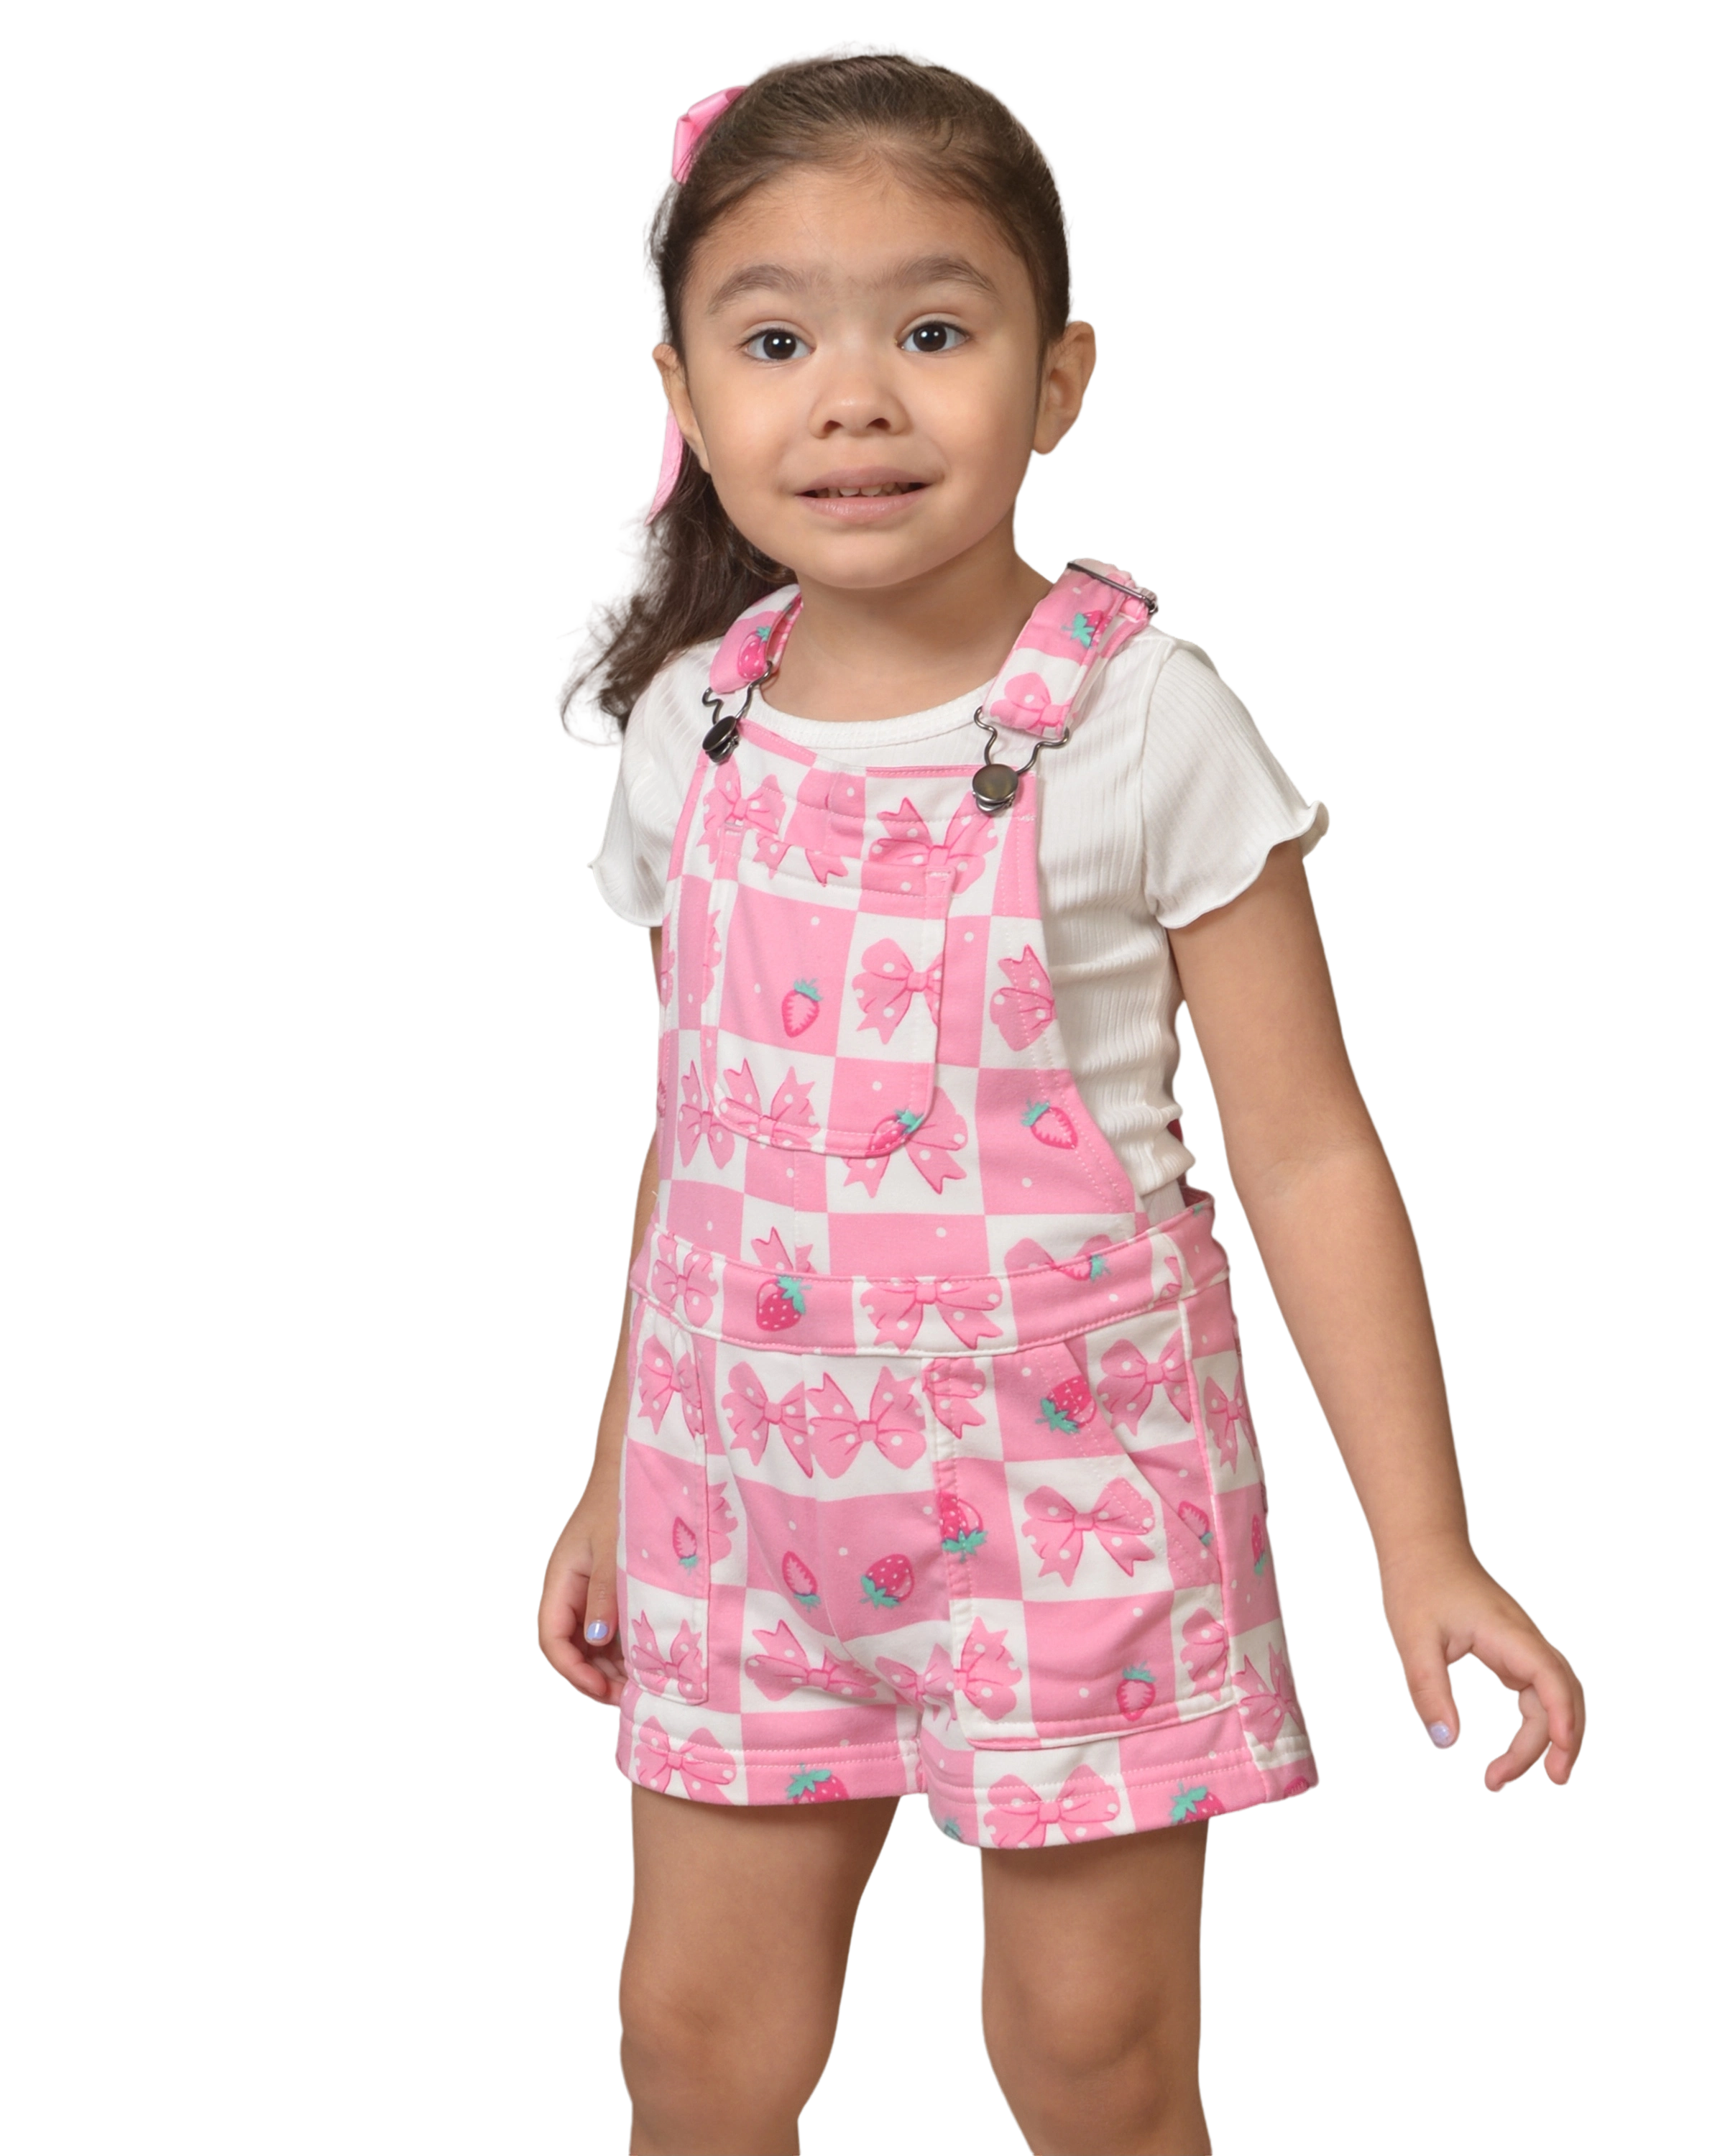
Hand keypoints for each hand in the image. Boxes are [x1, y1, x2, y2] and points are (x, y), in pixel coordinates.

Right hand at [535, 1475, 625, 1707]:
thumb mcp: (616, 1551)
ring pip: (589, 1641)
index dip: (573, 1672)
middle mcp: (571, 1587)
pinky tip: (647, 1658)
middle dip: (593, 1677)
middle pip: (569, 1647)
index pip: (552, 1639)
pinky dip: (623, 1646)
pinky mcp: (611, 1586)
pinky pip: (608, 1626)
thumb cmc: (625, 1501)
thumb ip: (605, 1596)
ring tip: (641, 1684)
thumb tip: (594, 1642)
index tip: (603, 1690)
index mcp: (562, 1578)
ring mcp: (590, 1588)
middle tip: (628, 1697)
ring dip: (610, 1666)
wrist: (641, 1468)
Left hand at [1378, 1542, 1587, 1791]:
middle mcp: (1527, 1639)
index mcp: (1510, 1634)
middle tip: (1547, 1783)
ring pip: (1555, 1694)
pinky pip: (1538, 1689)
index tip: (1557, 1763)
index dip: (1563, 1724)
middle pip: (1561, 1696)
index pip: (1552, 1682)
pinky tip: (1523, 1743)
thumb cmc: (1419, 1584)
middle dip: (1561, 1742)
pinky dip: (1539, 1719)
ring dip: (1552, 1734)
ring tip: (1536, 1774)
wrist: (1424, 1545)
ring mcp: (1523, 1643)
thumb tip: (1447, 1745)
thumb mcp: (1415, 1640)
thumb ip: (1429, 1691)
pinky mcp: (1513, 1648)